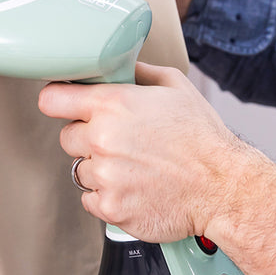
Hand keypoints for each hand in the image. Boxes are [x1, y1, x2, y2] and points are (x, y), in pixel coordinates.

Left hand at [38, 63, 244, 242]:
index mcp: (113, 105)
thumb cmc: (203, 137)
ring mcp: (105, 177)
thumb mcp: (177, 86)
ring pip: (81, 170)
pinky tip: (137, 187)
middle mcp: (102, 139)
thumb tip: (120, 66)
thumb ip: (140, 72)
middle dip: (88, 137)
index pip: (53, 99)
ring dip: (101, 169)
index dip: (58, 100)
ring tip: (136, 166)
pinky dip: (109, 195)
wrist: (222, 186)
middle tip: (121, 140)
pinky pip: (92, 200)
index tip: (64, 105)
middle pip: (67, 137)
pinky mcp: (110, 208)